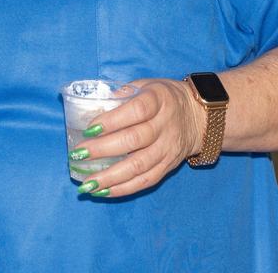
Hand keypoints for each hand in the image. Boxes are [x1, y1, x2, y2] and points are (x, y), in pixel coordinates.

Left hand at [67, 78, 204, 197]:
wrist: (199, 115)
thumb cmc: (162, 97)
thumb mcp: (144, 85)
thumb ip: (121, 94)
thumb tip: (92, 107)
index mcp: (158, 99)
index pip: (136, 110)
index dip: (112, 120)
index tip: (89, 129)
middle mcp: (165, 125)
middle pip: (135, 140)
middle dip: (103, 150)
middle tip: (78, 155)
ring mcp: (168, 148)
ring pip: (140, 166)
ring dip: (111, 177)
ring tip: (87, 184)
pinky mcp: (169, 166)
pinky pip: (147, 181)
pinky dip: (124, 188)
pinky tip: (103, 192)